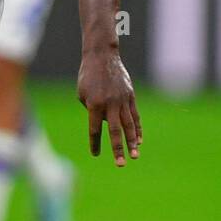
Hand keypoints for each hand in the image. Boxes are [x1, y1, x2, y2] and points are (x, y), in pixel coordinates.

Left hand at [77, 50, 141, 166]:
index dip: (95, 143)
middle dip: (118, 149)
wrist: (101, 56)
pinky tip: (139, 141)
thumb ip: (92, 111)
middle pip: (114, 131)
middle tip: (120, 164)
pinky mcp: (130, 96)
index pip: (95, 129)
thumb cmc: (87, 76)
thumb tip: (105, 124)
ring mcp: (122, 100)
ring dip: (131, 142)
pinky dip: (137, 128)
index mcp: (94, 104)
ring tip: (135, 156)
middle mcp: (109, 104)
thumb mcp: (82, 94)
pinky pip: (135, 115)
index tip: (95, 154)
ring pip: (128, 125)